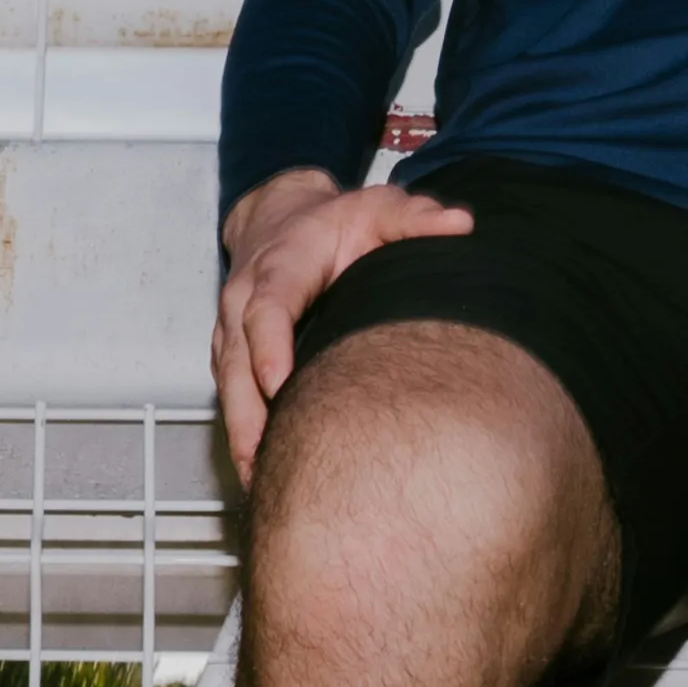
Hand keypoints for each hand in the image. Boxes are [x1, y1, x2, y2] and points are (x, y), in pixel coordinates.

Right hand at [212, 164, 475, 478]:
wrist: (281, 218)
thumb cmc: (334, 222)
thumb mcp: (378, 207)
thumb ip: (416, 217)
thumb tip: (459, 224)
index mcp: (279, 267)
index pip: (267, 308)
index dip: (268, 346)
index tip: (277, 383)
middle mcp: (244, 299)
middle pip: (236, 359)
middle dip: (247, 409)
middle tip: (263, 457)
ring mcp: (231, 329)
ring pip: (228, 384)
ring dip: (240, 432)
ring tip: (256, 479)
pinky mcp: (230, 353)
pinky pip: (230, 394)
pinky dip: (241, 432)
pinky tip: (257, 471)